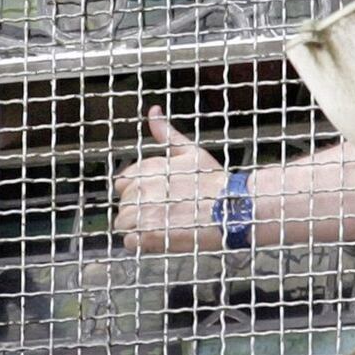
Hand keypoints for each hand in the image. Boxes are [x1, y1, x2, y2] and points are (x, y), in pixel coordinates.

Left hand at [113, 106, 226, 252]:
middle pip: (123, 204)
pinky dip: (141, 243)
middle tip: (165, 212)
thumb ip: (165, 133)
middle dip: (138, 209)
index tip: (155, 196)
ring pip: (123, 223)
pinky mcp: (149, 235)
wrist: (233, 209)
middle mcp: (139, 189)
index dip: (136, 191)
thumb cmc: (214, 181)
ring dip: (138, 227)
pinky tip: (160, 237)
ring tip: (164, 225)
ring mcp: (143, 213)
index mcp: (144, 169)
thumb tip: (153, 111)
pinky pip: (129, 242)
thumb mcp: (189, 150)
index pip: (121, 182)